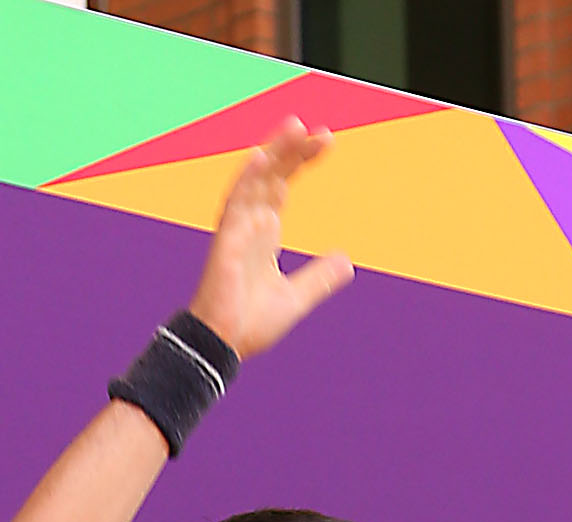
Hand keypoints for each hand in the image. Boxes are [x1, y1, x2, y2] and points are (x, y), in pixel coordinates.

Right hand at [190, 124, 352, 357]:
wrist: (223, 345)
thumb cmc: (250, 323)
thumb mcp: (296, 297)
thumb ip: (319, 277)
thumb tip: (347, 263)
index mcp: (266, 231)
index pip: (284, 183)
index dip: (303, 160)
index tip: (326, 141)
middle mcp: (251, 222)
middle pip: (274, 174)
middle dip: (295, 150)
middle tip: (322, 132)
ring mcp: (237, 228)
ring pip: (257, 179)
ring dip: (274, 152)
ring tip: (296, 127)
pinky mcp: (226, 242)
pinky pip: (235, 204)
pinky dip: (246, 179)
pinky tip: (260, 157)